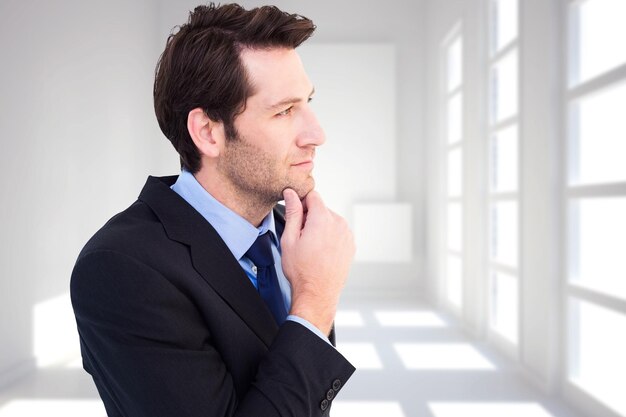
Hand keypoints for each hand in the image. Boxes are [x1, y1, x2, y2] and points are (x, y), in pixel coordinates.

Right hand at [280, 188, 354, 334]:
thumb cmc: (302, 270)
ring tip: (311, 248)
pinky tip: (321, 252)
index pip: (313, 196)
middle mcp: (339, 224)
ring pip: (330, 220)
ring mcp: (347, 235)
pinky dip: (329, 237)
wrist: (317, 293)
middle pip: (322, 209)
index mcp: (323, 219)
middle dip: (310, 217)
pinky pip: (338, 232)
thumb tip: (291, 194)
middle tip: (301, 237)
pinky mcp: (351, 245)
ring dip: (320, 227)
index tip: (296, 216)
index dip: (301, 203)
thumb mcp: (289, 239)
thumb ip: (293, 212)